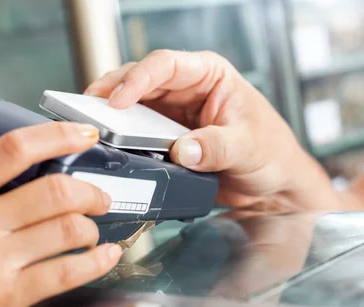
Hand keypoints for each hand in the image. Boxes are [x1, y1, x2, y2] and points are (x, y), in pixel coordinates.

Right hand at [0, 121, 122, 306]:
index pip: (14, 149)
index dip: (58, 135)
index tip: (84, 134)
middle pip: (55, 190)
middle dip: (91, 191)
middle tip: (99, 196)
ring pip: (67, 229)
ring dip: (92, 227)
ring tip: (93, 230)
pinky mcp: (6, 296)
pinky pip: (65, 273)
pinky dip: (95, 263)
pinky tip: (105, 256)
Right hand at [85, 50, 336, 211]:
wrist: (273, 185)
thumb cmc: (272, 153)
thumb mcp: (248, 147)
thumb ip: (216, 147)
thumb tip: (183, 150)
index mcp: (210, 75)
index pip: (166, 65)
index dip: (138, 79)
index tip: (118, 100)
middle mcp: (187, 90)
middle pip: (140, 82)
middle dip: (113, 94)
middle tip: (90, 111)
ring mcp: (174, 115)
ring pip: (133, 107)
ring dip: (112, 117)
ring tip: (92, 127)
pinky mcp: (166, 139)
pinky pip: (138, 135)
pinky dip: (123, 140)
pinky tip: (110, 146)